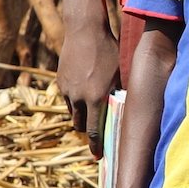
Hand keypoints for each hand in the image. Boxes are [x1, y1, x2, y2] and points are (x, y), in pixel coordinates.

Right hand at [59, 11, 120, 151]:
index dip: (96, 145)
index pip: (94, 130)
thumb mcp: (121, 73)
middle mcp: (79, 97)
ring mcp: (67, 89)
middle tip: (96, 129)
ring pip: (73, 112)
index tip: (98, 156)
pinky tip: (85, 89)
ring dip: (81, 114)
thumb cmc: (110, 51)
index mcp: (96, 97)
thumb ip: (120, 94)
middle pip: (80, 125)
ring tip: (92, 107)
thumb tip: (127, 112)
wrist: (85, 31)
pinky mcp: (60, 81)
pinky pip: (67, 98)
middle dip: (88, 129)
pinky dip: (75, 99)